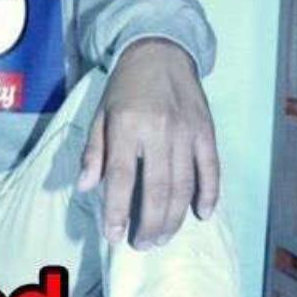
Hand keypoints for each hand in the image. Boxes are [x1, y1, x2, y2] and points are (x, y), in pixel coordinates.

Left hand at [77, 38, 219, 248]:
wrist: (161, 52)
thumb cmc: (125, 88)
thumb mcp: (100, 114)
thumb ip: (93, 152)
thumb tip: (85, 187)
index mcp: (126, 127)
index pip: (121, 178)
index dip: (117, 211)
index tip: (114, 236)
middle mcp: (158, 131)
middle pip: (157, 189)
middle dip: (149, 224)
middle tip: (143, 244)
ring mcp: (186, 132)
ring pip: (184, 185)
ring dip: (174, 217)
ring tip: (163, 237)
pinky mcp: (206, 131)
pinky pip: (210, 168)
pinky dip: (208, 194)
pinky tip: (201, 214)